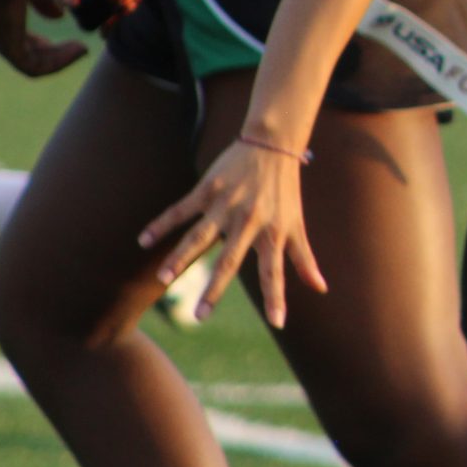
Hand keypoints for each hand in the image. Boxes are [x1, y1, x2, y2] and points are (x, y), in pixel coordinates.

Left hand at [0, 0, 90, 77]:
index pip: (26, 44)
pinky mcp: (9, 50)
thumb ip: (45, 0)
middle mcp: (3, 36)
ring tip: (83, 49)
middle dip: (59, 55)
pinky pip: (36, 67)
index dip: (49, 47)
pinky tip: (78, 49)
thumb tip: (59, 16)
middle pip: (33, 56)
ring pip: (36, 64)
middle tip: (82, 48)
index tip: (73, 41)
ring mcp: (4, 44)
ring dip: (62, 59)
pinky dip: (59, 62)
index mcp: (5, 23)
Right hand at [139, 139, 325, 330]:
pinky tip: (144, 239)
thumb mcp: (297, 224)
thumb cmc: (285, 191)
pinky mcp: (209, 188)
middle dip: (215, 288)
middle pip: (230, 259)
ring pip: (200, 234)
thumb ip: (305, 259)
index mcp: (272, 232)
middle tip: (200, 317)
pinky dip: (162, 223)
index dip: (277, 296)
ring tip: (164, 278)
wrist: (273, 144)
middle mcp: (249, 221)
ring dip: (181, 256)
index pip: (274, 271)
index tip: (278, 322)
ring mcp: (226, 204)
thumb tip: (322, 289)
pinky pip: (182, 209)